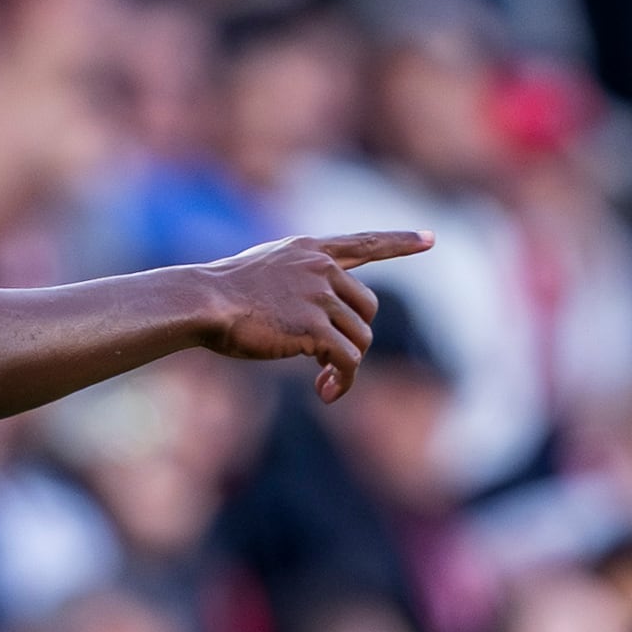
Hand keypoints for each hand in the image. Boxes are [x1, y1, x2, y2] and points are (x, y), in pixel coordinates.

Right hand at [200, 231, 430, 403]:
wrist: (201, 302)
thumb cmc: (216, 295)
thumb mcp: (260, 273)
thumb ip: (293, 283)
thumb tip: (311, 319)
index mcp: (310, 251)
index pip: (366, 242)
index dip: (400, 242)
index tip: (430, 239)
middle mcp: (322, 269)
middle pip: (366, 307)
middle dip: (353, 336)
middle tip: (327, 363)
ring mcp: (321, 297)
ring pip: (359, 337)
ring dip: (344, 364)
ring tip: (321, 381)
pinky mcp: (315, 328)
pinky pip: (346, 359)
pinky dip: (342, 380)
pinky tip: (325, 392)